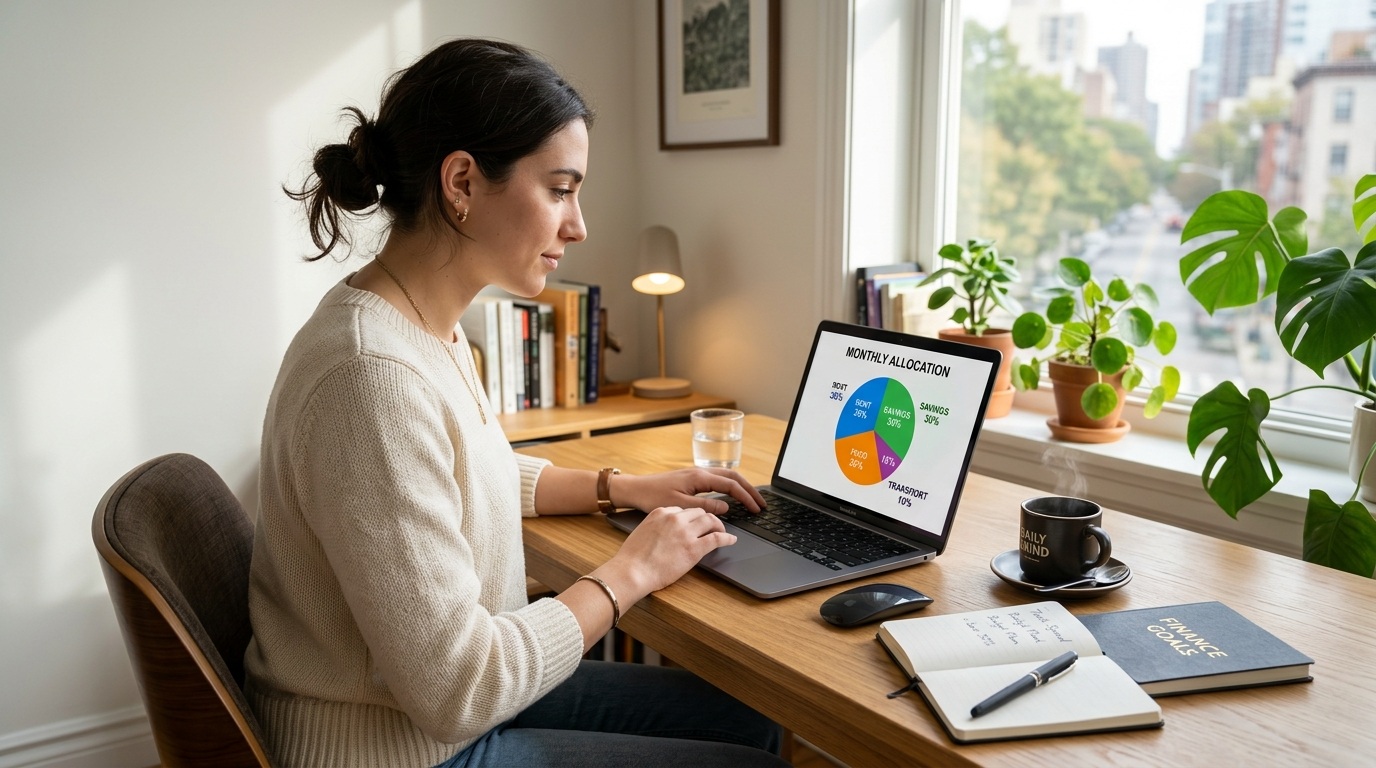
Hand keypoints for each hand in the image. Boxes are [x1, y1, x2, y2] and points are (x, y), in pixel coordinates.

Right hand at [602, 505, 736, 597]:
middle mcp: (675, 518)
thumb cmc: (632, 558)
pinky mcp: (694, 548)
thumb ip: (656, 528)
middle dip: (707, 519)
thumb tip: (664, 534)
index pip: (682, 510)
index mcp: (660, 512)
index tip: (694, 523)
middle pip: (699, 512)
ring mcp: (685, 532)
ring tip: (722, 532)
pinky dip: (727, 538)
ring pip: (710, 521)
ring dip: (719, 526)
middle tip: (712, 526)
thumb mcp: (642, 532)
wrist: (632, 571)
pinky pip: (716, 538)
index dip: (691, 517)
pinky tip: (731, 540)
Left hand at [612, 468, 766, 515]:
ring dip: (741, 487)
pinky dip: (730, 487)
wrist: (635, 489)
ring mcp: (696, 474)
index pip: (731, 485)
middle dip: (750, 489)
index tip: (756, 509)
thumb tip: (726, 508)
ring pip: (726, 476)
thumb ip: (705, 507)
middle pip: (733, 476)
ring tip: (752, 500)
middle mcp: (700, 472)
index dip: (746, 497)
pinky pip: (718, 480)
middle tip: (761, 503)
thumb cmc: (653, 497)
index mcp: (699, 477)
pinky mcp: (692, 479)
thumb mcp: (680, 506)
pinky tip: (732, 497)